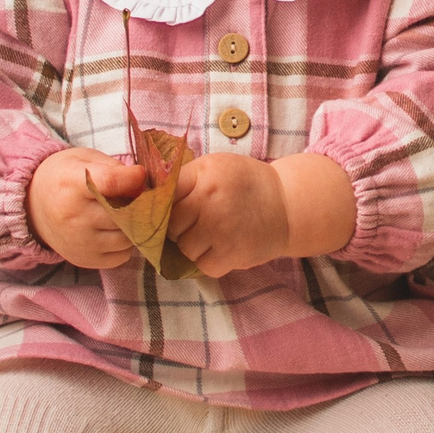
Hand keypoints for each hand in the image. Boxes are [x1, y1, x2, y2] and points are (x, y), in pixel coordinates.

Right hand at [24, 148, 148, 270]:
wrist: (33, 206)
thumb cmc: (65, 177)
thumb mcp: (84, 160)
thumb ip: (114, 168)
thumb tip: (142, 185)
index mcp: (71, 183)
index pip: (110, 182)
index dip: (131, 178)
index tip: (139, 174)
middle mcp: (72, 215)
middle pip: (124, 213)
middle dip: (137, 204)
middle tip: (134, 197)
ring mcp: (78, 241)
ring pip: (127, 237)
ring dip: (133, 226)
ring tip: (123, 214)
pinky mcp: (83, 259)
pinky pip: (121, 256)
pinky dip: (124, 244)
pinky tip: (114, 231)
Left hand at [169, 152, 356, 275]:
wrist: (288, 203)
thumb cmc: (245, 183)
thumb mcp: (214, 166)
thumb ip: (184, 178)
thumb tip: (145, 194)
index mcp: (203, 175)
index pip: (161, 196)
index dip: (159, 206)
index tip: (162, 210)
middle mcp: (210, 202)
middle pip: (170, 226)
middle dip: (178, 227)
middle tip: (195, 222)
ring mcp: (221, 230)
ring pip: (184, 249)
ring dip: (193, 246)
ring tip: (211, 234)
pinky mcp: (232, 254)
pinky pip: (203, 266)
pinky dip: (209, 261)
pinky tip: (222, 247)